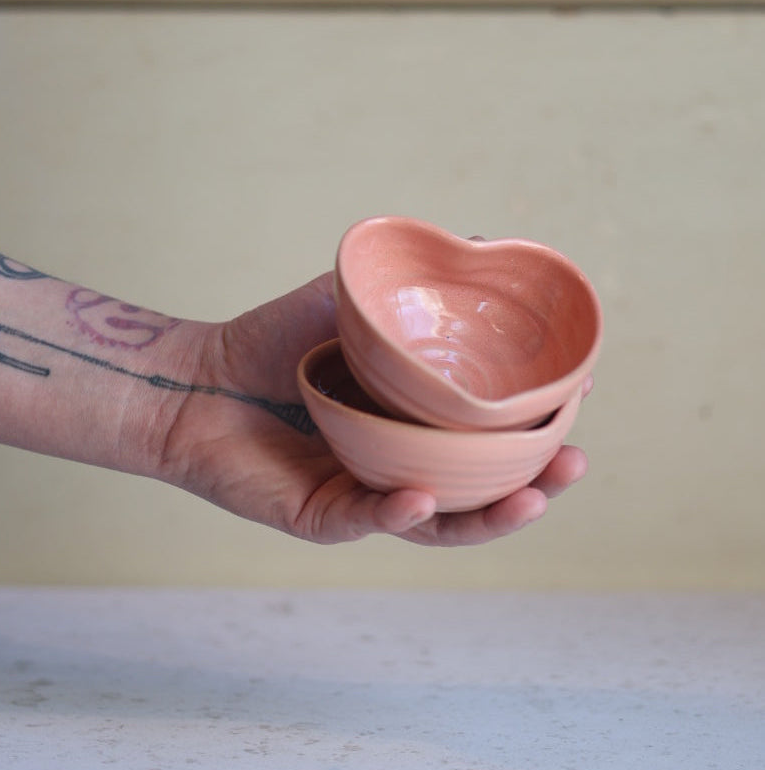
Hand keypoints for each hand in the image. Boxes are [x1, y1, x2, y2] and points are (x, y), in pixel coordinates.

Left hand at [157, 273, 589, 545]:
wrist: (195, 380)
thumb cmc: (271, 341)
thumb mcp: (350, 303)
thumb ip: (410, 284)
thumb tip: (482, 245)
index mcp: (412, 427)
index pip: (486, 442)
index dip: (532, 433)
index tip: (574, 409)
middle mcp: (397, 467)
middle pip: (478, 492)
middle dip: (532, 485)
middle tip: (572, 463)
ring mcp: (362, 496)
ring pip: (436, 523)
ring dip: (487, 517)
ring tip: (534, 497)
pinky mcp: (319, 516)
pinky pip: (365, 521)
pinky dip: (396, 512)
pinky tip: (423, 495)